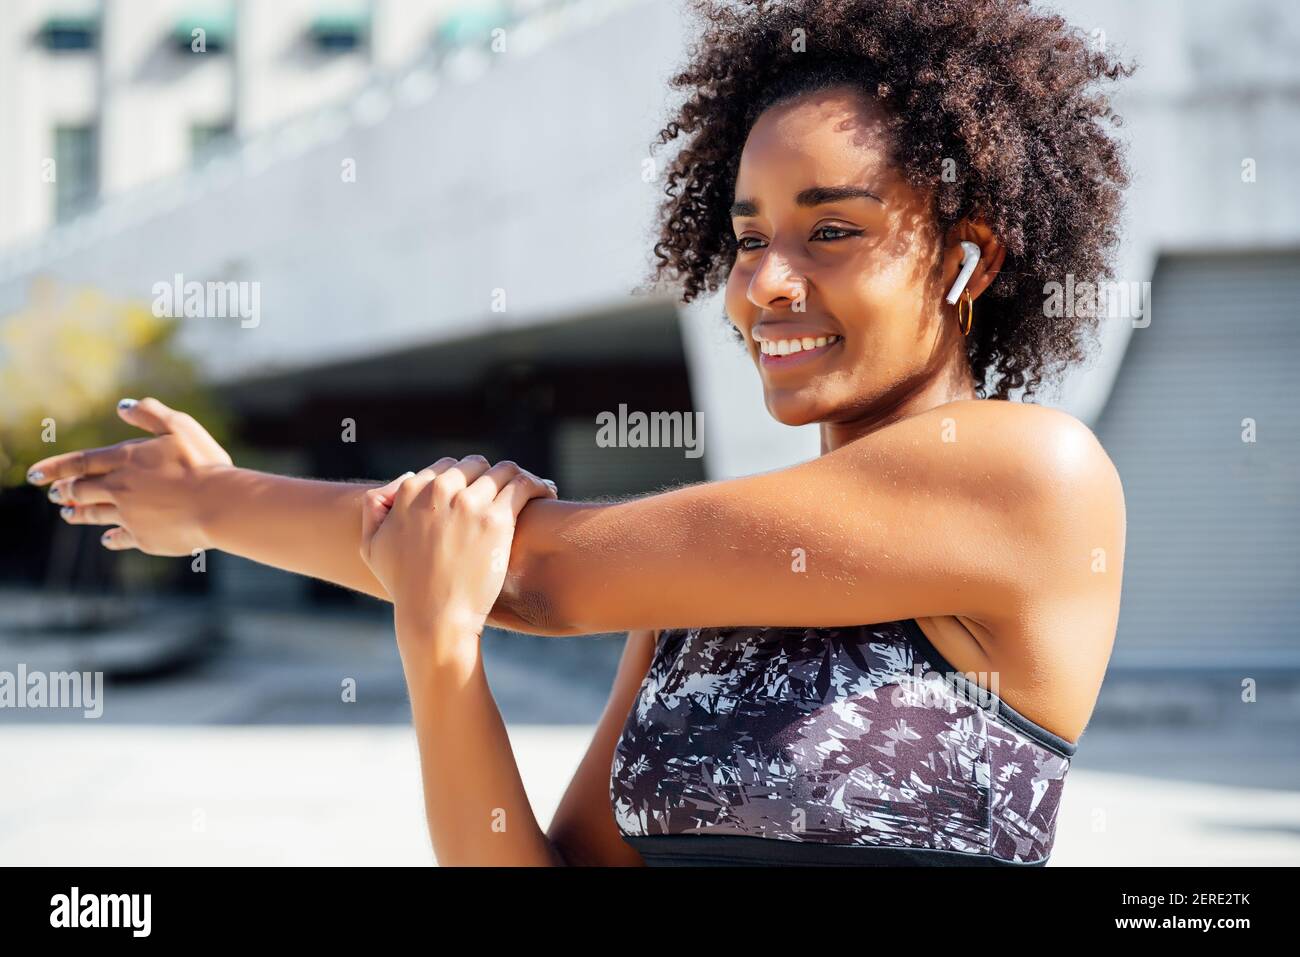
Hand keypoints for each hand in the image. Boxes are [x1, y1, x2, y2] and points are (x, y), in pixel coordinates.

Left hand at [26, 397, 233, 555]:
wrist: (219, 505)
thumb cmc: (203, 463)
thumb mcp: (181, 427)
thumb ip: (150, 413)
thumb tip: (122, 405)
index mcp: (126, 460)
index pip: (79, 463)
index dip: (54, 468)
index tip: (34, 475)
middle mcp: (120, 488)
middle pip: (81, 491)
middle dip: (65, 492)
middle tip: (55, 494)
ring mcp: (130, 516)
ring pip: (94, 515)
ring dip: (79, 514)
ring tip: (68, 515)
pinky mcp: (144, 538)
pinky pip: (120, 538)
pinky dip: (111, 538)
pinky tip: (107, 539)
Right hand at [359, 456, 556, 637]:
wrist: (434, 617)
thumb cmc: (405, 587)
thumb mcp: (371, 546)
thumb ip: (375, 507)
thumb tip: (403, 479)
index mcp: (410, 491)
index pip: (446, 466)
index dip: (464, 478)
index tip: (479, 489)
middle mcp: (439, 490)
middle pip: (475, 464)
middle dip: (490, 476)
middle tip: (508, 490)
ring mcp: (469, 503)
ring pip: (503, 470)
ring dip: (518, 477)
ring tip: (534, 488)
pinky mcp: (497, 519)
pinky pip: (523, 485)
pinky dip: (537, 484)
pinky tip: (547, 492)